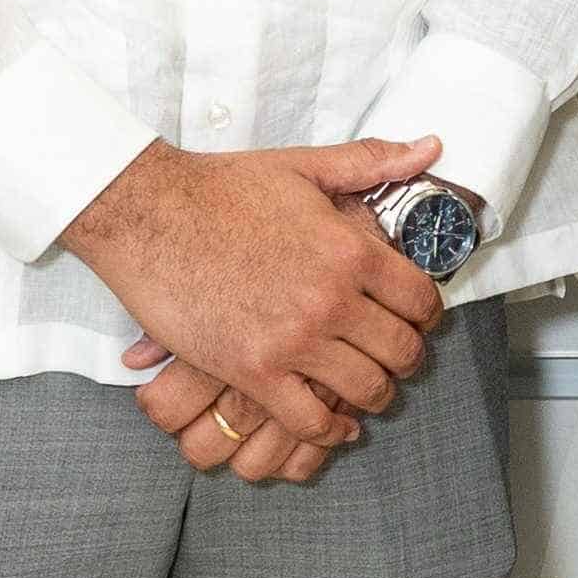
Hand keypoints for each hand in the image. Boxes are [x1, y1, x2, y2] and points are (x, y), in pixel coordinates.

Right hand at [61, 136, 446, 472]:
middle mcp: (332, 299)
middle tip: (393, 358)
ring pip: (366, 390)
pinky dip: (329, 430)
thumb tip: (431, 147)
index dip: (427, 315)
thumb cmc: (220, 188)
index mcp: (350, 250)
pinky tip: (334, 424)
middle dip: (405, 359)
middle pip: (402, 352)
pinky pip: (310, 421)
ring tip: (367, 391)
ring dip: (374, 395)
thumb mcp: (303, 166)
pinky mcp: (253, 371)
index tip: (416, 320)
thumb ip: (371, 162)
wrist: (146, 214)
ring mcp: (293, 340)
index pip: (422, 300)